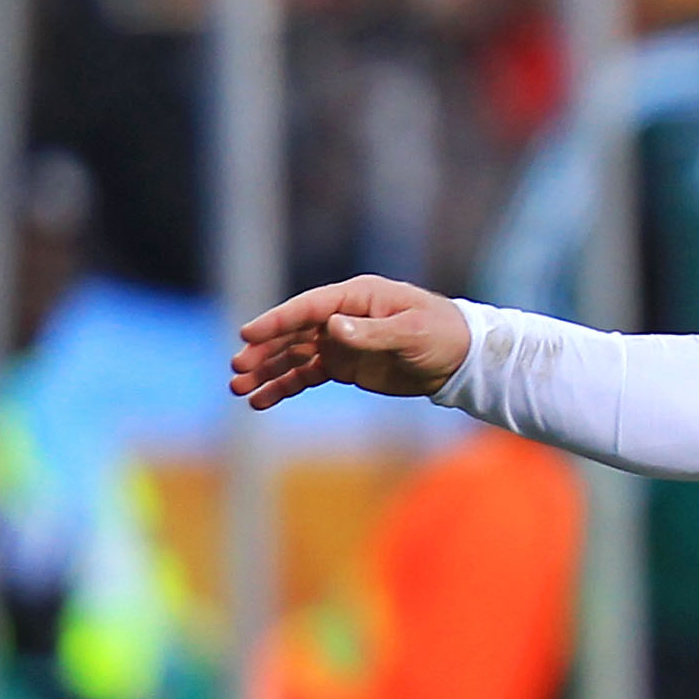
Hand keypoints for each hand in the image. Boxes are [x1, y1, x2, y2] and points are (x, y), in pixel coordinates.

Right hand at [231, 276, 470, 410]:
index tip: (247, 334)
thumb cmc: (442, 335)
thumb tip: (333, 328)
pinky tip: (261, 401)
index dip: (277, 321)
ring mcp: (339, 342)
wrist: (461, 359)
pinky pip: (306, 376)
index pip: (307, 308)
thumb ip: (373, 333)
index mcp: (355, 298)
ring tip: (239, 388)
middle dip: (263, 350)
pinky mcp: (343, 366)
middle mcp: (340, 317)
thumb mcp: (412, 333)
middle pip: (292, 333)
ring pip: (292, 356)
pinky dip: (284, 386)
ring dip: (266, 370)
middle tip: (237, 368)